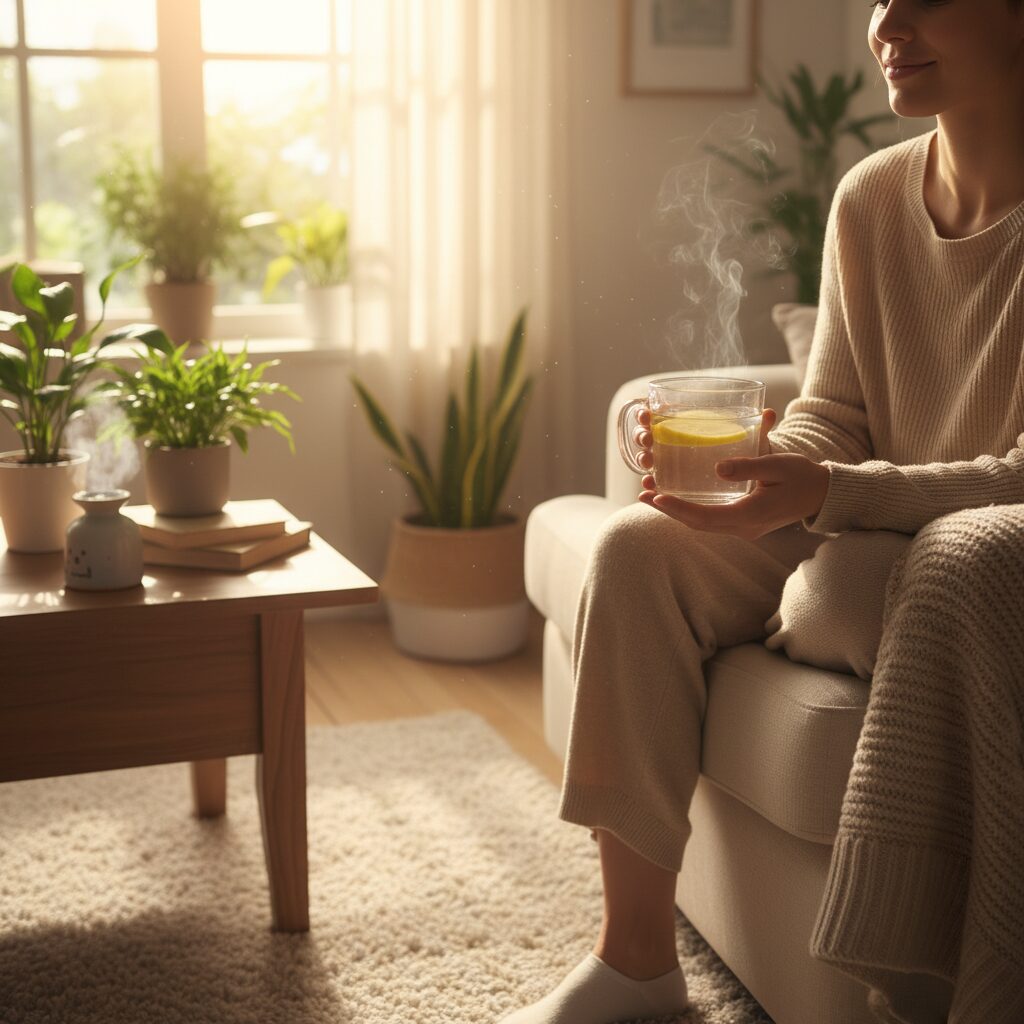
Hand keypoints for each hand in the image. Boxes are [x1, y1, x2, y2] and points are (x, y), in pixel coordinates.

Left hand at [638, 408, 829, 538]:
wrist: (822, 495)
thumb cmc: (802, 476)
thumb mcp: (777, 464)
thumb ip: (748, 466)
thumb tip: (718, 468)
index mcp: (750, 515)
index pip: (705, 517)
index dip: (678, 509)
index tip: (656, 497)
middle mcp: (743, 528)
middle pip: (697, 524)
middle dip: (669, 511)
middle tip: (643, 494)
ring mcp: (743, 528)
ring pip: (702, 524)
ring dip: (677, 512)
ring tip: (651, 496)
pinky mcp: (743, 523)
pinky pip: (711, 520)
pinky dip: (691, 510)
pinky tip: (676, 498)